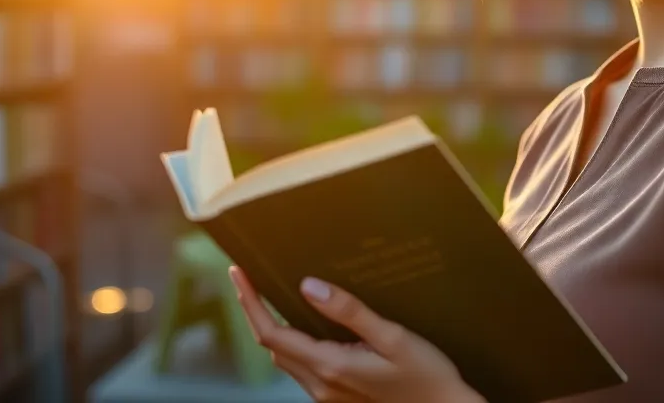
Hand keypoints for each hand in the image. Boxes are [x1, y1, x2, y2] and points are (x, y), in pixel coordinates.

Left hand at [229, 266, 485, 402]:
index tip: (238, 273)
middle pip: (272, 345)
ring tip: (269, 294)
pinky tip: (304, 322)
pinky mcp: (336, 396)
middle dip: (255, 310)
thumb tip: (308, 286)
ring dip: (272, 327)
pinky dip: (292, 341)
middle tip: (249, 276)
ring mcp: (327, 394)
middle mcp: (321, 384)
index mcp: (330, 366)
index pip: (272, 333)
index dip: (250, 302)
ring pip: (286, 357)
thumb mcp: (392, 336)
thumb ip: (349, 311)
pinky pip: (302, 366)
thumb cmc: (426, 374)